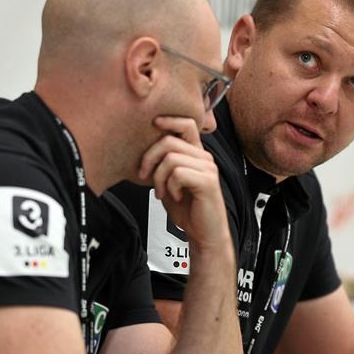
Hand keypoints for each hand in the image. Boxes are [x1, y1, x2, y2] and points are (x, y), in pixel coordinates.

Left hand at [136, 115, 229, 249]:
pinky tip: (175, 196)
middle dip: (150, 159)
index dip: (170, 120)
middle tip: (145, 177)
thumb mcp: (170, 182)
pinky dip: (170, 187)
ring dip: (159, 178)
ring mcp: (207, 168)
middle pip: (169, 141)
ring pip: (171, 158)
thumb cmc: (188, 209)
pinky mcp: (207, 181)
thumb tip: (146, 151)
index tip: (154, 124)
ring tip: (162, 192)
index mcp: (196, 155)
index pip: (187, 124)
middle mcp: (204, 158)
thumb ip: (163, 165)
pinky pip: (178, 174)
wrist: (204, 233)